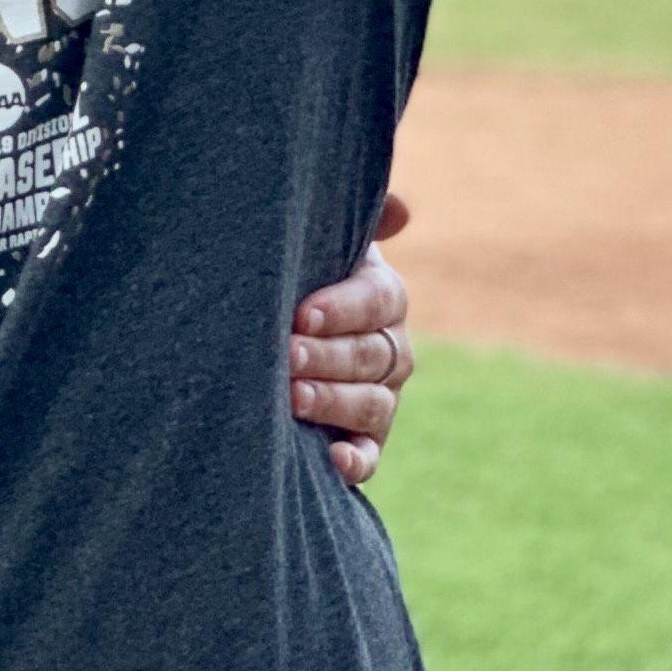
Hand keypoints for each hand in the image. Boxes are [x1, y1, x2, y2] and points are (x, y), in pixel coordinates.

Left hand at [288, 192, 420, 487]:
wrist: (270, 330)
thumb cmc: (294, 272)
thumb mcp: (317, 243)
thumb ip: (353, 222)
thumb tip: (401, 210)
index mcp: (383, 296)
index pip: (377, 300)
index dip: (343, 308)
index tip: (302, 313)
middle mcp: (391, 348)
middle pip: (372, 354)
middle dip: (329, 356)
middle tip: (287, 354)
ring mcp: (381, 396)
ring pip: (373, 404)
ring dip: (335, 401)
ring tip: (292, 397)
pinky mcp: (364, 439)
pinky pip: (371, 454)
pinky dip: (357, 461)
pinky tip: (335, 460)